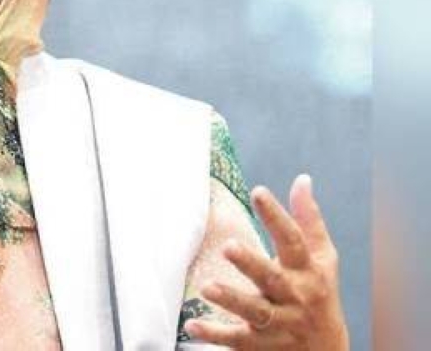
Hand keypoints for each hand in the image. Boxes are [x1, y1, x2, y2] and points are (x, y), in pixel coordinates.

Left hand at [184, 174, 348, 348]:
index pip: (293, 241)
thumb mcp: (322, 259)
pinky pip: (236, 340)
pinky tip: (192, 325)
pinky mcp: (261, 345)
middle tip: (227, 246)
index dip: (277, 216)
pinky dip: (214, 334)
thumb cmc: (319, 294)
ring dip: (231, 299)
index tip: (258, 192)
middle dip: (251, 263)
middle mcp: (293, 296)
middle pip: (272, 279)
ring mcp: (278, 323)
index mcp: (306, 271)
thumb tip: (302, 179)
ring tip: (207, 287)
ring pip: (254, 312)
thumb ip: (308, 220)